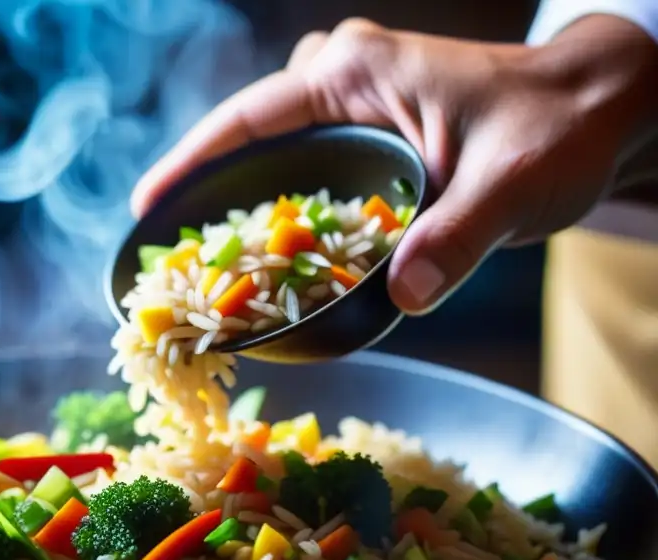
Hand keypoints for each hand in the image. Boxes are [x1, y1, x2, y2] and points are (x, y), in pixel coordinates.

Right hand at [132, 17, 657, 314]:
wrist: (600, 109)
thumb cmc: (556, 126)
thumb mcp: (508, 184)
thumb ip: (455, 237)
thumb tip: (402, 298)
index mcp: (357, 73)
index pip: (250, 117)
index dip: (191, 162)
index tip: (147, 207)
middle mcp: (346, 83)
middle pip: (251, 138)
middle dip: (209, 189)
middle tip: (173, 250)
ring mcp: (357, 108)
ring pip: (277, 154)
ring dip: (246, 202)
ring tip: (210, 260)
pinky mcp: (372, 137)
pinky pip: (308, 169)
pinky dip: (287, 210)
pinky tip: (276, 257)